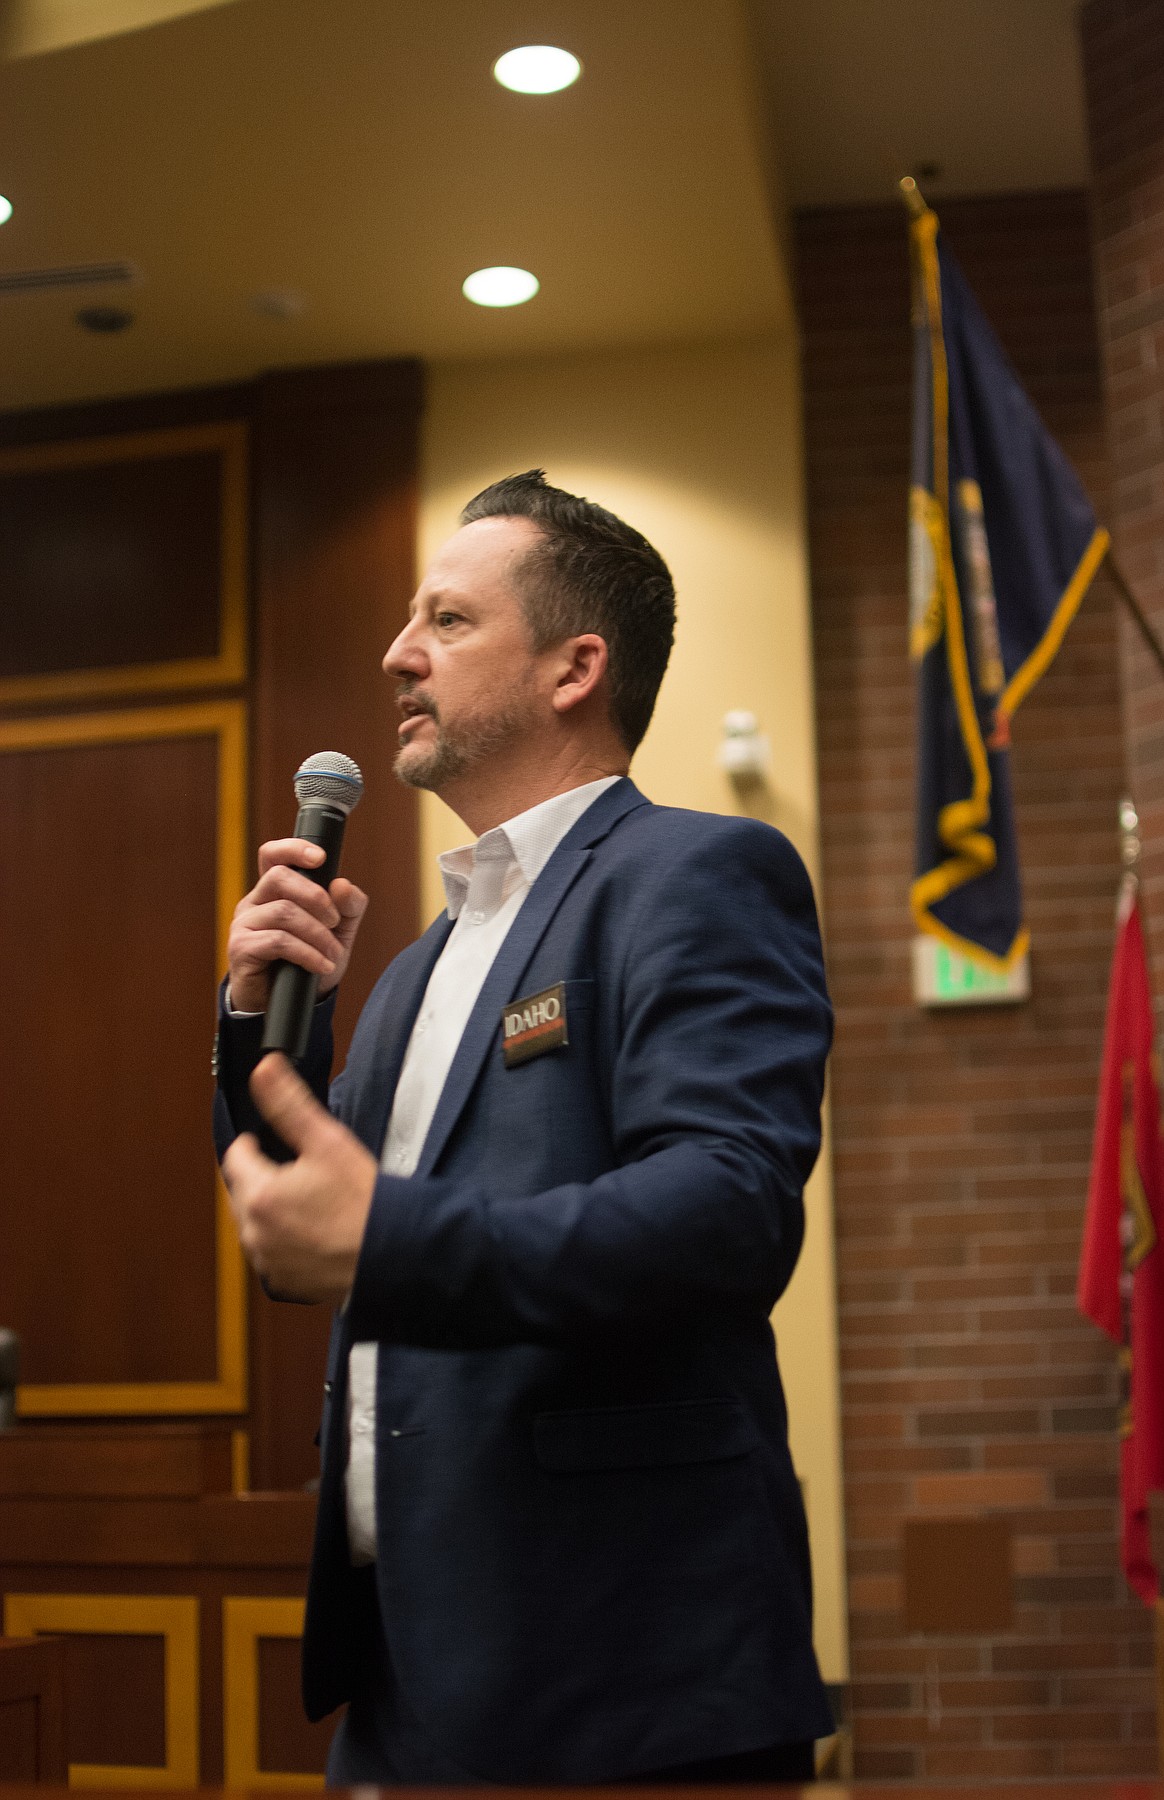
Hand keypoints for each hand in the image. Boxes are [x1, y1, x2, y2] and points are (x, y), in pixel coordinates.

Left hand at [222, 1054, 377, 1302]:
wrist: (392, 1255)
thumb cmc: (364, 1203)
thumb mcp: (328, 1141)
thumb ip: (288, 1104)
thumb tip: (264, 1069)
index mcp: (259, 1195)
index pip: (236, 1156)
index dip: (257, 1144)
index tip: (282, 1146)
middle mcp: (255, 1232)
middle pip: (244, 1190)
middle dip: (266, 1178)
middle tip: (306, 1174)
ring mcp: (268, 1260)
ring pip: (257, 1223)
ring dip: (275, 1210)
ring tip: (314, 1204)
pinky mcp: (283, 1281)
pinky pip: (273, 1252)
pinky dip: (287, 1240)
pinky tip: (317, 1231)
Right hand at [227, 838, 368, 1013]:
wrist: (286, 1005)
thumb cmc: (306, 963)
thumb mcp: (337, 934)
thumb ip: (347, 908)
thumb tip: (342, 885)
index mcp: (274, 892)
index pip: (273, 856)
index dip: (293, 848)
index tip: (320, 857)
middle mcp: (254, 903)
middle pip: (279, 877)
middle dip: (316, 897)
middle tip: (335, 921)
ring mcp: (244, 925)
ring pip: (283, 911)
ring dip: (317, 933)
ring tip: (333, 954)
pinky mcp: (241, 949)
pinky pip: (278, 941)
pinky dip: (308, 953)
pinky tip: (321, 966)